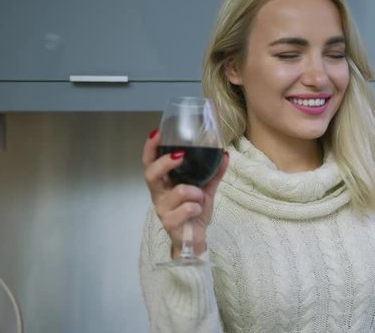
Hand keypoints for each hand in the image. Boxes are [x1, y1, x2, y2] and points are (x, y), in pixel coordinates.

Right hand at [142, 129, 228, 258]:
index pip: (149, 163)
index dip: (150, 148)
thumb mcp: (205, 190)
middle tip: (181, 155)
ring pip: (180, 191)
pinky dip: (199, 207)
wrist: (195, 240)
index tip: (157, 133)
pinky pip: (188, 208)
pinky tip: (198, 212)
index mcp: (163, 184)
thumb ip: (213, 173)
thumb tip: (225, 154)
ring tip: (200, 200)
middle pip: (151, 174)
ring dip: (197, 193)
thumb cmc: (194, 213)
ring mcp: (162, 209)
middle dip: (166, 162)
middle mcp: (158, 195)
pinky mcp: (170, 223)